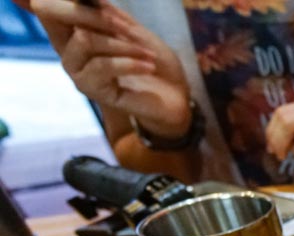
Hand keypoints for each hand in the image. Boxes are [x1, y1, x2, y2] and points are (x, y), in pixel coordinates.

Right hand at [23, 0, 190, 138]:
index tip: (104, 6)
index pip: (48, 5)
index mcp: (71, 27)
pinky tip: (149, 66)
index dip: (69, 1)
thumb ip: (102, 8)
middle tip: (131, 29)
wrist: (173, 96)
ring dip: (123, 44)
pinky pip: (103, 66)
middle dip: (97, 15)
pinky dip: (131, 62)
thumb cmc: (150, 58)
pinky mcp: (89, 89)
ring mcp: (75, 69)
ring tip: (148, 53)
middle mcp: (66, 46)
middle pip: (56, 14)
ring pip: (85, 40)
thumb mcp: (128, 26)